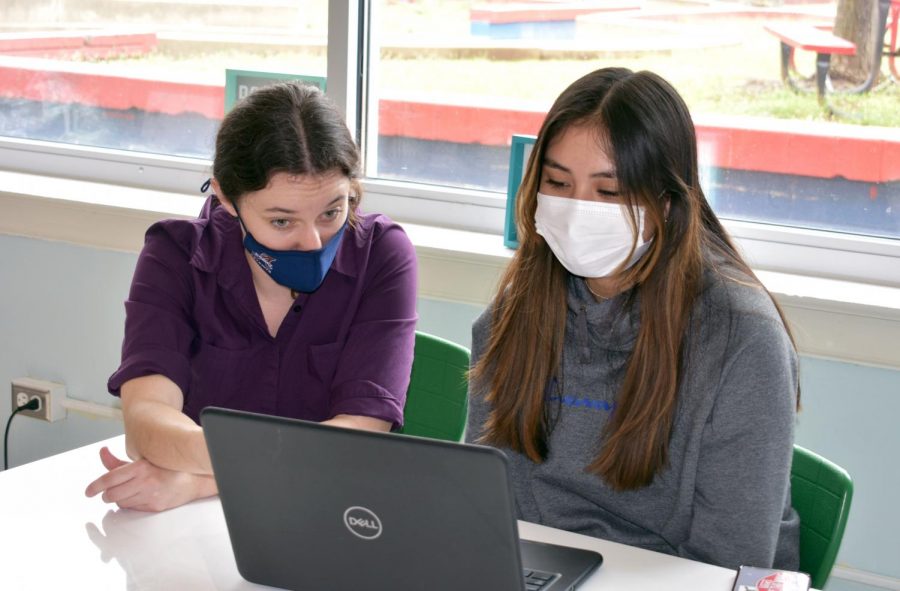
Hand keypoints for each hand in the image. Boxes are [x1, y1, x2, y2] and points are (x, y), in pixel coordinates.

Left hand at [84, 447, 215, 511]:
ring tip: (127, 492)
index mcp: (141, 466)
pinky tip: (139, 496)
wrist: (193, 480)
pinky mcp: (155, 506)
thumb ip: (118, 460)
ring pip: (121, 503)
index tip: (88, 491)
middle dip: (107, 495)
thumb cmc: (166, 468)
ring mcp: (151, 495)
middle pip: (112, 494)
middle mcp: (146, 481)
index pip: (110, 478)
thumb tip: (102, 451)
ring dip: (119, 499)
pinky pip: (133, 509)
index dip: (95, 486)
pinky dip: (131, 504)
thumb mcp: (142, 460)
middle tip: (107, 493)